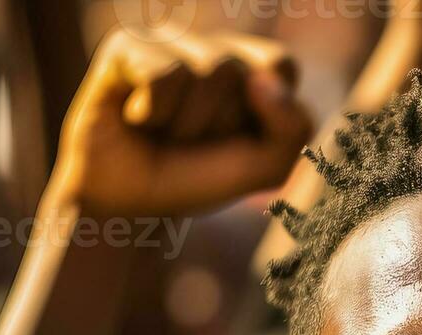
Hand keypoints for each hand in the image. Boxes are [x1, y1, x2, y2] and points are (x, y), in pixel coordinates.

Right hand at [50, 27, 311, 216]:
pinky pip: (162, 76)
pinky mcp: (129, 46)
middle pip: (243, 76)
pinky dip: (152, 114)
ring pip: (206, 74)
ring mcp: (169, 43)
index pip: (281, 65)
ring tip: (163, 133)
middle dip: (220, 127)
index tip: (238, 139)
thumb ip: (293, 128)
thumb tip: (264, 82)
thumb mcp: (263, 167)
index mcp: (249, 69)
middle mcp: (210, 48)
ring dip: (186, 126)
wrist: (127, 204)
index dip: (266, 112)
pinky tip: (135, 119)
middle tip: (190, 143)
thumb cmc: (195, 178)